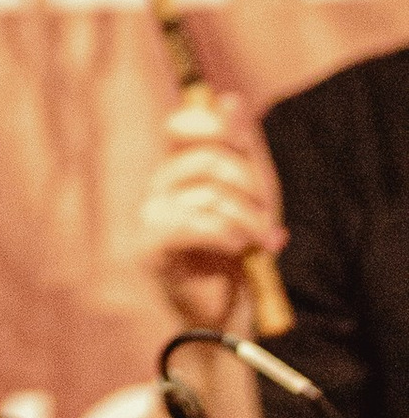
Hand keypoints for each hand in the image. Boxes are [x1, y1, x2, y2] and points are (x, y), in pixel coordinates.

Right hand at [137, 89, 286, 327]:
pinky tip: (238, 251)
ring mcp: (150, 215)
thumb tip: (230, 99)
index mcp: (176, 171)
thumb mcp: (248, 196)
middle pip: (208, 160)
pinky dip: (229, 236)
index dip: (213, 128)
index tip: (243, 150)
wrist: (223, 318)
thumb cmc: (235, 256)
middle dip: (251, 187)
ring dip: (249, 221)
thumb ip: (238, 149)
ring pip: (211, 195)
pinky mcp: (151, 245)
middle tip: (267, 215)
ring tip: (260, 243)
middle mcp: (157, 188)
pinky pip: (198, 223)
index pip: (179, 126)